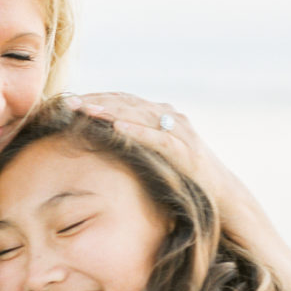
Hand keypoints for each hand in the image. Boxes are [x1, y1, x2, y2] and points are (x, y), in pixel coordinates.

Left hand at [65, 92, 238, 209]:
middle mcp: (170, 117)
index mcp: (161, 114)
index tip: (70, 99)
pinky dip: (137, 131)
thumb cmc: (184, 175)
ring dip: (111, 111)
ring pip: (140, 115)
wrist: (222, 193)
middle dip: (97, 101)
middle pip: (127, 103)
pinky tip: (117, 128)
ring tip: (86, 110)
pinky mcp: (184, 151)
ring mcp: (179, 132)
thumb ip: (136, 142)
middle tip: (69, 102)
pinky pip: (157, 138)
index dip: (97, 97)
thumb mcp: (157, 154)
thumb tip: (102, 142)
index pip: (124, 99)